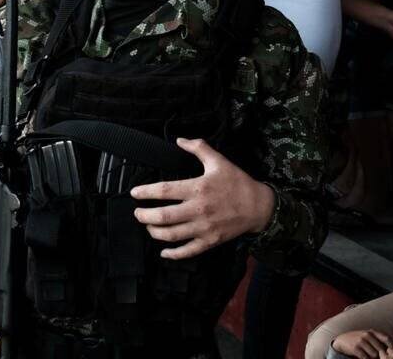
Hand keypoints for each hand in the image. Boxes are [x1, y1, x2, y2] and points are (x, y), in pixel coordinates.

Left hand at [131, 138, 275, 259]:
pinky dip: (173, 253)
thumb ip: (199, 148)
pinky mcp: (209, 241)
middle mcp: (198, 209)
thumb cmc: (238, 183)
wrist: (258, 206)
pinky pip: (187, 251)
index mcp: (198, 188)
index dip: (145, 192)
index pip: (164, 190)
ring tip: (149, 226)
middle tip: (137, 213)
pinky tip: (164, 251)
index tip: (135, 193)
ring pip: (171, 235)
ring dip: (154, 232)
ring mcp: (203, 228)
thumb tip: (179, 140)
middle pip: (163, 216)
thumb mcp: (219, 161)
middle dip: (144, 216)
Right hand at [332, 330, 392, 358]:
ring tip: (370, 357)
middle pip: (381, 349)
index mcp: (372, 332)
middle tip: (380, 357)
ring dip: (373, 358)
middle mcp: (367, 335)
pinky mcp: (356, 348)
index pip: (386, 338)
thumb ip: (380, 338)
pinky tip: (364, 358)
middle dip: (381, 355)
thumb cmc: (359, 339)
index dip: (391, 346)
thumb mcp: (369, 335)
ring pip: (374, 355)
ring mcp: (361, 341)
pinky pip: (365, 358)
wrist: (343, 340)